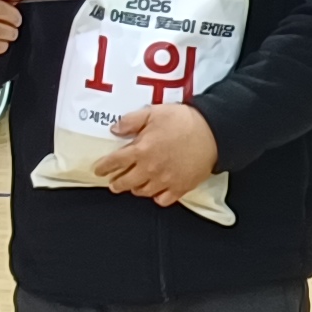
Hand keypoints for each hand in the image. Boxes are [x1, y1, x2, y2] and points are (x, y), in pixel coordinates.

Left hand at [101, 100, 221, 201]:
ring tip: (134, 185)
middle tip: (113, 182)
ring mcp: (164, 180)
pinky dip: (156, 197)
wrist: (213, 133)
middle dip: (116, 183)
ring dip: (135, 189)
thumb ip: (131, 121)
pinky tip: (156, 191)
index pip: (114, 162)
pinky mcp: (180, 187)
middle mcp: (149, 169)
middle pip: (125, 182)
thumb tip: (115, 129)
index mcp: (140, 150)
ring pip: (142, 192)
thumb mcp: (154, 112)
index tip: (98, 170)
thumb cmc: (183, 121)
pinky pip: (162, 199)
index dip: (103, 167)